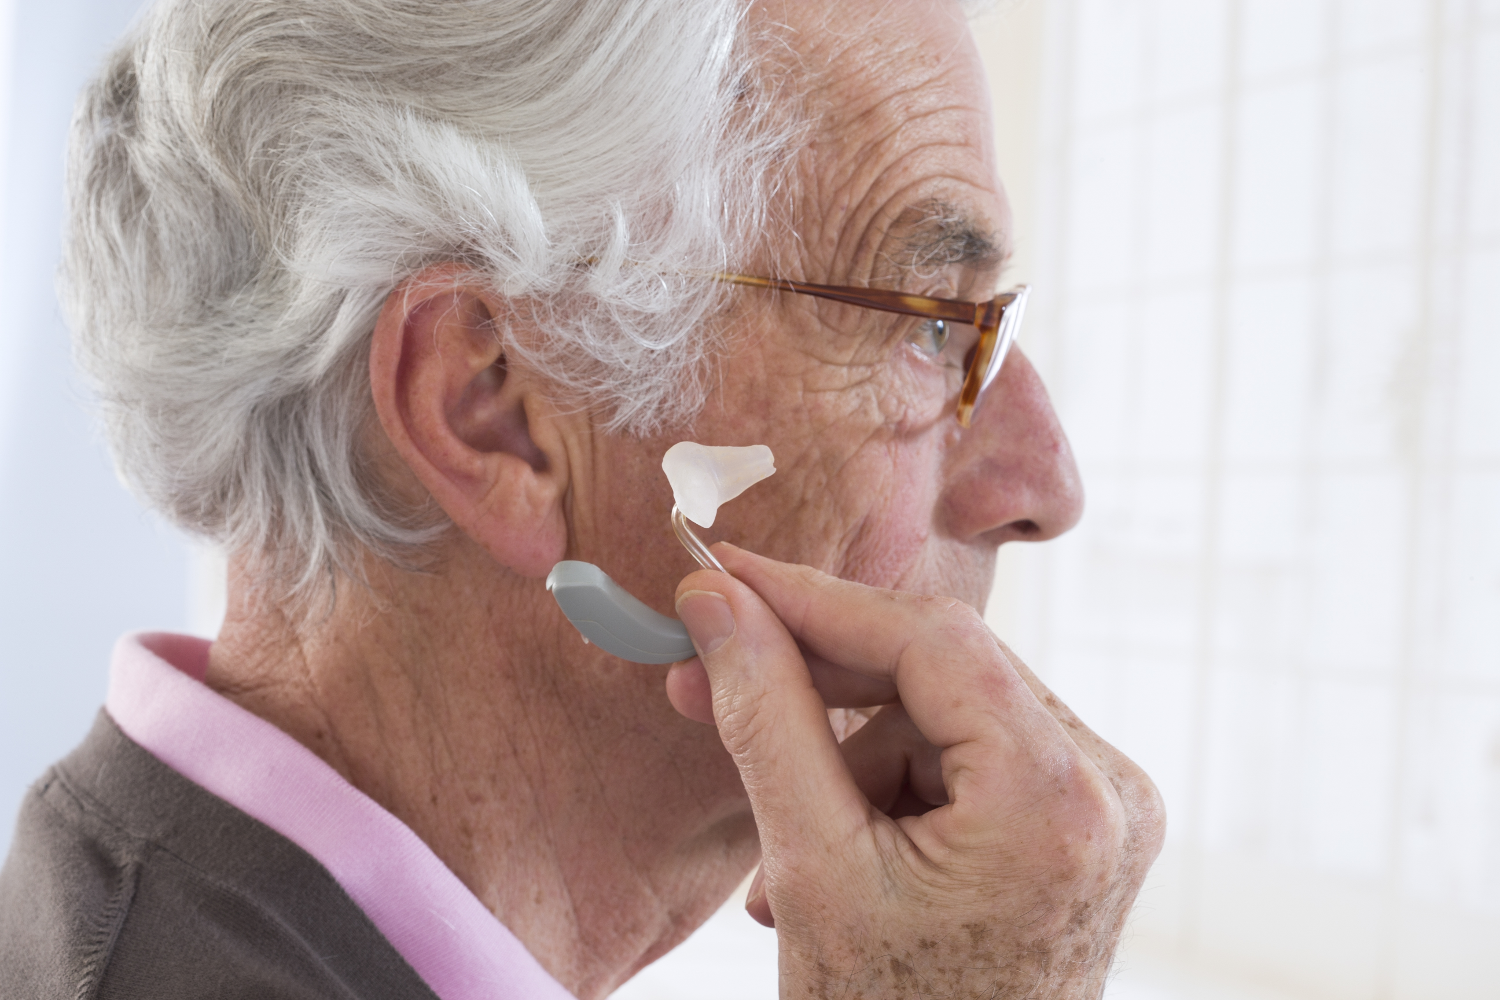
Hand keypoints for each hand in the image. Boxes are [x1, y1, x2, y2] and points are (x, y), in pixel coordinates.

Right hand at [669, 545, 1163, 998]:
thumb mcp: (810, 866)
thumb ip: (766, 717)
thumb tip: (717, 604)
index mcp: (1057, 800)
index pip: (930, 641)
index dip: (815, 599)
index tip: (724, 576)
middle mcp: (1108, 789)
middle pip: (941, 670)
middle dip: (818, 682)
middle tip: (707, 672)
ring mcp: (1105, 809)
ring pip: (944, 715)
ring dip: (847, 760)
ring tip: (787, 863)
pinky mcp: (1082, 826)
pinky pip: (969, 759)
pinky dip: (891, 791)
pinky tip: (836, 857)